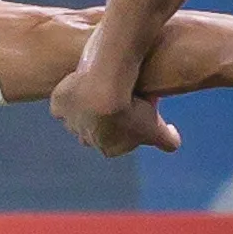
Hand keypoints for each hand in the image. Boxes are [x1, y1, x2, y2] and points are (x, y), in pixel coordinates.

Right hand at [50, 65, 181, 155]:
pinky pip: (63, 102)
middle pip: (96, 131)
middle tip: (121, 98)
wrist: (103, 86)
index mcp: (109, 148)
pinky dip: (70, 96)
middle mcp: (86, 140)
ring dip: (87, 106)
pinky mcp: (59, 105)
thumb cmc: (132, 109)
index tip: (136, 111)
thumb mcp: (157, 127)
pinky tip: (80, 85)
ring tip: (102, 86)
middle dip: (107, 118)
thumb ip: (168, 140)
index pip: (118, 142)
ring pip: (79, 116)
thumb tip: (173, 142)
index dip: (128, 126)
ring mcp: (71, 123)